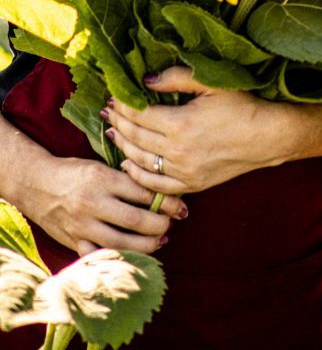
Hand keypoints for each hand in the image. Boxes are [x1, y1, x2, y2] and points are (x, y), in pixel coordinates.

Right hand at [20, 153, 183, 255]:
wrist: (36, 183)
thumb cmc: (75, 171)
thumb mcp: (102, 167)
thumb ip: (127, 179)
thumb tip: (160, 190)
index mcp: (103, 179)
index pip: (143, 192)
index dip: (166, 200)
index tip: (181, 205)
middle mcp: (92, 203)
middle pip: (134, 219)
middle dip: (159, 224)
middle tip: (172, 223)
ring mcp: (81, 225)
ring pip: (119, 242)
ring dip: (146, 245)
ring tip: (161, 240)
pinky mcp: (72, 240)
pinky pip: (99, 255)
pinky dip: (119, 258)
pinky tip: (134, 256)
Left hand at [104, 66, 297, 194]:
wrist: (267, 136)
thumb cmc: (243, 105)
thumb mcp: (212, 84)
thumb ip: (177, 78)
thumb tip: (145, 79)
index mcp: (180, 124)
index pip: (139, 114)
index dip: (124, 105)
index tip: (114, 96)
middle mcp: (176, 151)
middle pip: (135, 137)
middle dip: (119, 123)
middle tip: (108, 111)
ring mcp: (182, 171)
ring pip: (139, 161)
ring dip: (122, 146)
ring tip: (113, 132)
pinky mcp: (190, 184)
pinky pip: (153, 183)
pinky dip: (136, 174)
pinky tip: (128, 163)